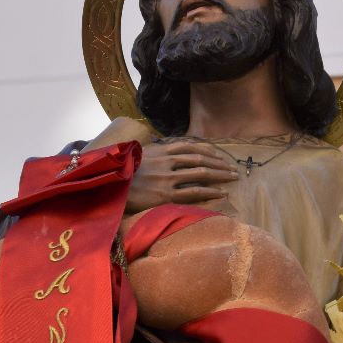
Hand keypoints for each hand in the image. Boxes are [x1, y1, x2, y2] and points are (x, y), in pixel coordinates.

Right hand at [83, 118, 240, 209]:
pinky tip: (221, 193)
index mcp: (161, 150)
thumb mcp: (140, 156)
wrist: (110, 187)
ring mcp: (167, 178)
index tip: (220, 156)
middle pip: (200, 159)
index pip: (192, 147)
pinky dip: (210, 191)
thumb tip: (168, 150)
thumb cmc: (124, 173)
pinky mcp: (166, 195)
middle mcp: (167, 161)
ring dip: (219, 175)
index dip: (209, 151)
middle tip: (232, 169)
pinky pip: (194, 192)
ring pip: (201, 174)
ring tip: (231, 178)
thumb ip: (156, 152)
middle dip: (219, 164)